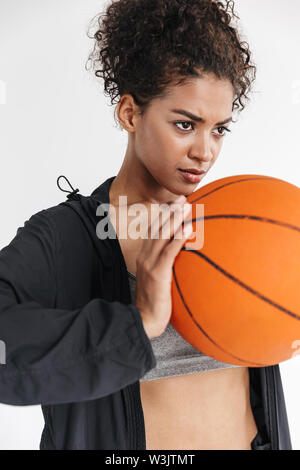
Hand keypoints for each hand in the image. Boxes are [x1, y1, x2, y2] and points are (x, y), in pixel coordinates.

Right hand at [135, 195, 192, 337]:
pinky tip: (188, 228)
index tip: (176, 204)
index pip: (154, 232)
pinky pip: (169, 252)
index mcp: (144, 257)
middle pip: (157, 229)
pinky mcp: (157, 273)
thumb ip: (166, 268)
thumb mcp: (159, 281)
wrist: (145, 319)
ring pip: (162, 236)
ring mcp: (149, 264)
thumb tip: (181, 261)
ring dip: (175, 219)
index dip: (164, 217)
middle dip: (170, 212)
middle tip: (183, 198)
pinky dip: (178, 238)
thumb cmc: (155, 303)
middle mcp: (145, 257)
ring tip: (186, 207)